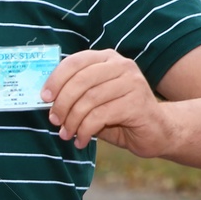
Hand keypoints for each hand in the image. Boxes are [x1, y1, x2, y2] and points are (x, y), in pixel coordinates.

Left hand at [42, 49, 174, 154]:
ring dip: (72, 121)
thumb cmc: (118, 114)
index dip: (55, 79)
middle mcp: (121, 65)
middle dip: (62, 104)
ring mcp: (132, 82)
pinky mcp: (137, 103)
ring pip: (89, 100)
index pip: (74, 62)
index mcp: (107, 59)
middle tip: (54, 121)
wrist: (157, 130)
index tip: (43, 98)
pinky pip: (100, 116)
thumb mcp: (93, 100)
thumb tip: (45, 99)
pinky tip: (81, 140)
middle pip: (80, 81)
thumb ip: (74, 95)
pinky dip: (85, 130)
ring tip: (66, 134)